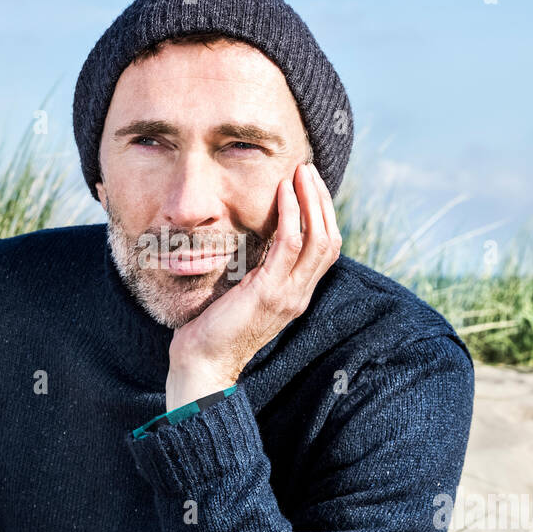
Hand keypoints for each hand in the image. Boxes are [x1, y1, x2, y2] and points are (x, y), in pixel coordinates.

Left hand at [165, 161, 341, 410]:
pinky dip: (291, 214)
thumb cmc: (214, 327)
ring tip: (299, 172)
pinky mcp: (269, 292)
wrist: (203, 362)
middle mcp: (299, 294)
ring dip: (311, 200)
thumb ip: (258, 271)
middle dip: (322, 200)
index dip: (322, 214)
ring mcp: (288, 294)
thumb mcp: (245, 294)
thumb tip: (254, 242)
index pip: (326, 249)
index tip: (308, 185)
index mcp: (296, 294)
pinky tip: (283, 192)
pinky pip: (290, 245)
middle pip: (330, 239)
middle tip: (307, 169)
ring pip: (318, 239)